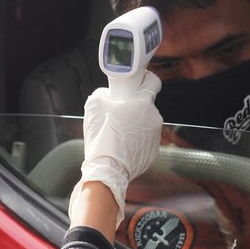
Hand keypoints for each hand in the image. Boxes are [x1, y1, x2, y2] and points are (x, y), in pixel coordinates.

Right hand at [69, 71, 162, 227]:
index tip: (139, 82)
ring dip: (135, 125)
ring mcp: (155, 136)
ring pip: (146, 124)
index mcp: (143, 103)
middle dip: (134, 108)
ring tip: (118, 134)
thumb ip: (103, 93)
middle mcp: (154, 118)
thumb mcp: (94, 105)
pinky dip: (136, 141)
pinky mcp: (153, 152)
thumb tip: (107, 95)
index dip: (144, 80)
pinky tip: (123, 146)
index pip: (152, 82)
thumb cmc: (102, 137)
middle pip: (146, 106)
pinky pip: (145, 141)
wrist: (107, 169)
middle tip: (118, 114)